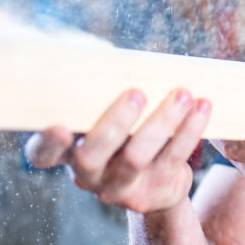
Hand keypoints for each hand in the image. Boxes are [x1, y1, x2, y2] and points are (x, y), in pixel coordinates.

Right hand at [24, 88, 210, 213]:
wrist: (155, 182)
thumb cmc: (124, 129)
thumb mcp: (105, 111)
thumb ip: (97, 88)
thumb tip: (102, 51)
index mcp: (67, 151)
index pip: (42, 154)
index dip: (47, 143)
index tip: (58, 125)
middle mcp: (87, 175)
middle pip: (91, 155)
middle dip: (114, 122)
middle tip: (136, 93)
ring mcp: (118, 189)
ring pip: (136, 157)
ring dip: (162, 122)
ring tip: (182, 94)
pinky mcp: (152, 193)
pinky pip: (173, 161)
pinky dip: (189, 131)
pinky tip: (202, 107)